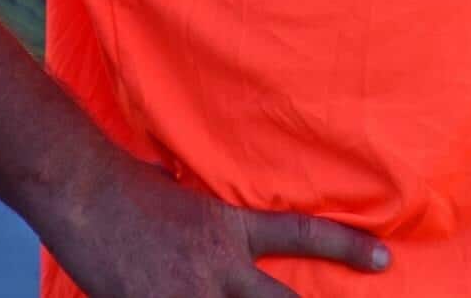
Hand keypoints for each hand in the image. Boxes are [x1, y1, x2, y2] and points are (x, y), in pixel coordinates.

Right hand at [34, 153, 389, 297]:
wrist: (85, 190)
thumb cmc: (130, 185)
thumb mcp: (186, 193)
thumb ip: (213, 219)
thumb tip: (228, 232)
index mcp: (230, 228)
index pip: (302, 233)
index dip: (346, 246)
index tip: (385, 261)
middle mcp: (219, 267)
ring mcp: (188, 296)